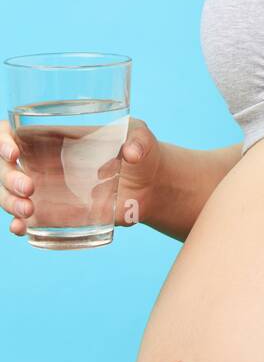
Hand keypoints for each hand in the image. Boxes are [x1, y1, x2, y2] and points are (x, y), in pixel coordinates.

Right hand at [1, 115, 161, 235]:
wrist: (151, 185)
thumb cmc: (140, 150)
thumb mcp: (141, 136)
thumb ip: (138, 140)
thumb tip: (131, 154)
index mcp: (54, 136)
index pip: (11, 133)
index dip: (3, 141)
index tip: (14, 153)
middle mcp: (42, 161)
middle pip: (5, 166)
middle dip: (8, 178)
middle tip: (29, 188)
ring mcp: (45, 189)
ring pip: (8, 193)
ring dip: (9, 202)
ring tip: (27, 211)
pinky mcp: (54, 213)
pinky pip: (26, 219)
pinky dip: (17, 224)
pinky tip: (21, 229)